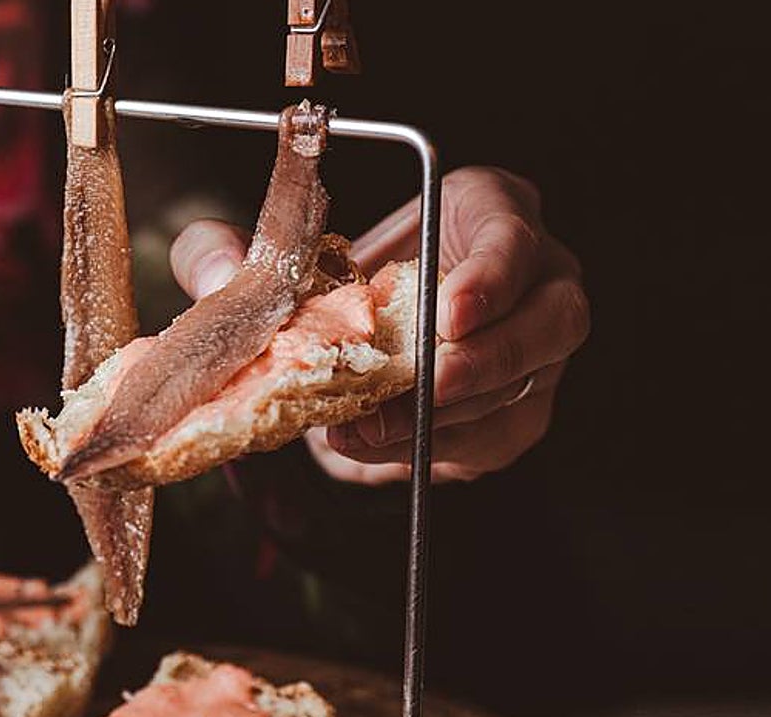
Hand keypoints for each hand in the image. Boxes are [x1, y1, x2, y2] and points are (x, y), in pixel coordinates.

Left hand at [168, 166, 589, 484]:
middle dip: (484, 361)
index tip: (448, 312)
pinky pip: (500, 436)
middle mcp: (535, 278)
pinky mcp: (522, 406)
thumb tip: (219, 275)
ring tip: (367, 429)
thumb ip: (232, 250)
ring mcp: (539, 348)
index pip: (514, 234)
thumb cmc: (338, 281)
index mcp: (487, 213)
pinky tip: (383, 447)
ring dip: (447, 417)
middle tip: (418, 388)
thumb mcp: (276, 257)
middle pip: (552, 320)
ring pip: (525, 387)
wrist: (362, 339)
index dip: (492, 275)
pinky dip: (442, 449)